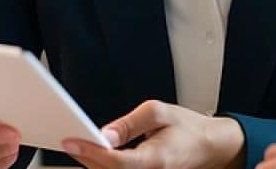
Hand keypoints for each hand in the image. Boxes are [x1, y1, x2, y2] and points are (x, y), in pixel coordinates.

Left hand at [62, 100, 244, 168]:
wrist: (208, 147)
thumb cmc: (187, 128)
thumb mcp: (160, 112)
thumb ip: (130, 122)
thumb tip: (104, 133)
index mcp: (157, 160)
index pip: (116, 161)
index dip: (91, 152)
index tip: (71, 141)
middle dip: (85, 156)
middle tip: (66, 138)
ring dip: (91, 162)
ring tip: (76, 144)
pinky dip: (102, 165)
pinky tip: (92, 153)